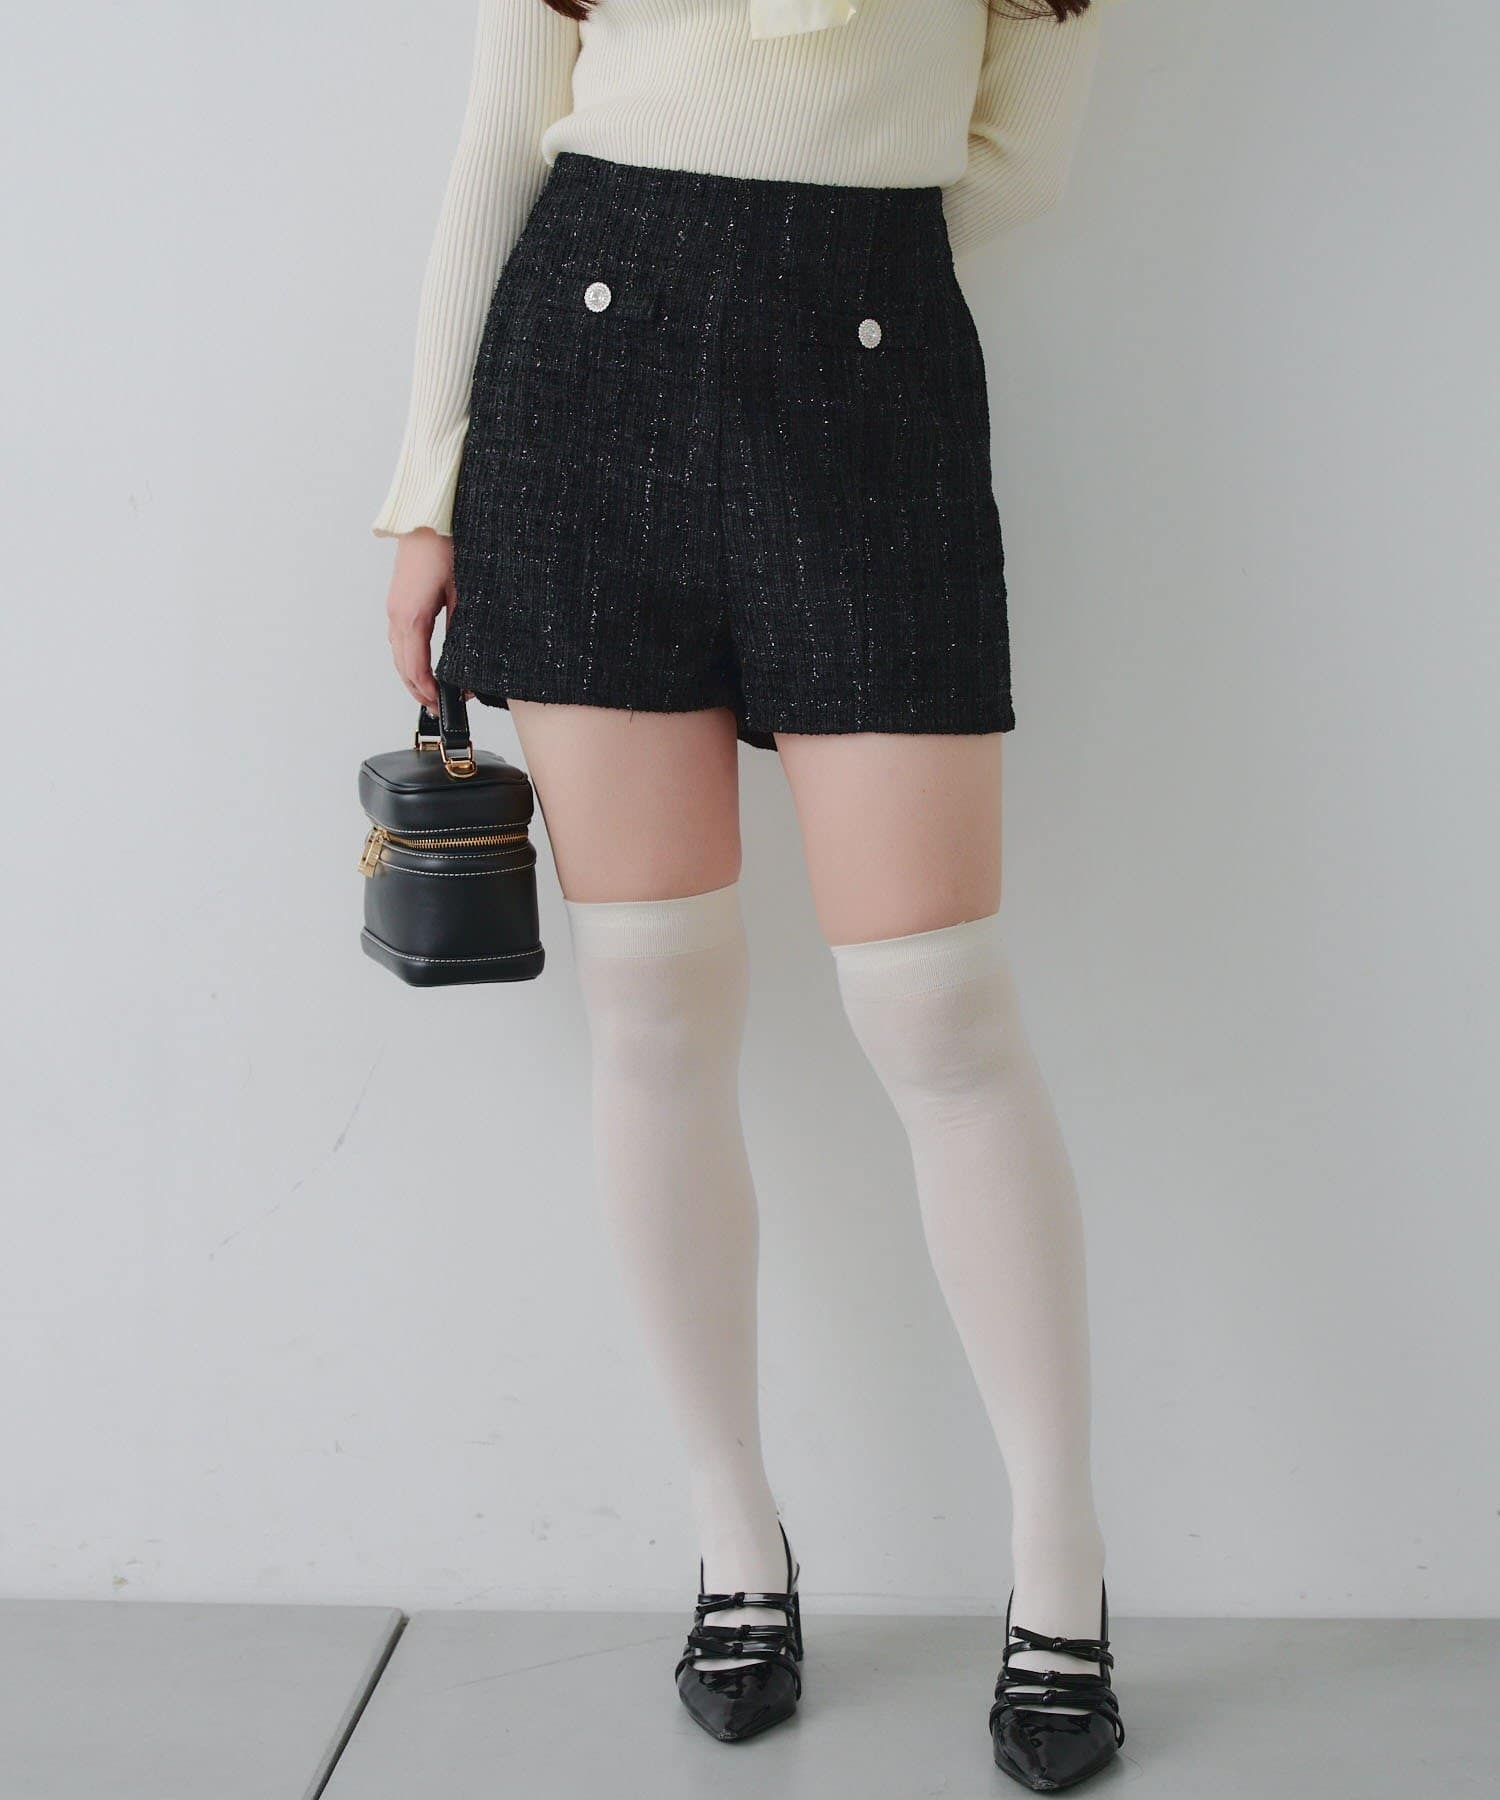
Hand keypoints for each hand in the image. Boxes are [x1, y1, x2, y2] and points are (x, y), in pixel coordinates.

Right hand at [385, 526, 455, 712]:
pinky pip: (398, 638)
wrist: (427, 517)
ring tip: (431, 692)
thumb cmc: (446, 547)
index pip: (416, 668)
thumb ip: (461, 627)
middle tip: (439, 708)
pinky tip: (422, 663)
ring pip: (398, 654)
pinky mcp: (398, 600)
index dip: (429, 691)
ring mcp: (394, 608)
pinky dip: (408, 658)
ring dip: (412, 676)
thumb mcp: (463, 592)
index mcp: (412, 617)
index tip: (444, 705)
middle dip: (419, 691)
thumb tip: (466, 656)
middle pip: (403, 667)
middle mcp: (397, 615)